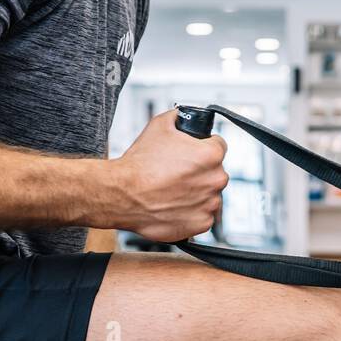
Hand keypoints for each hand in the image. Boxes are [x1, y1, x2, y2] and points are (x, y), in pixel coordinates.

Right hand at [108, 109, 228, 241]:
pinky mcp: (201, 224)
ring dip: (196, 192)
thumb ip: (179, 117)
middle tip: (178, 173)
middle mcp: (215, 179)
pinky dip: (191, 212)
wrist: (121, 194)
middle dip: (200, 171)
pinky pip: (203, 215)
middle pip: (215, 171)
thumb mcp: (160, 124)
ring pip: (210, 194)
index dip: (203, 147)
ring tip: (173, 190)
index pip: (218, 146)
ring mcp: (209, 203)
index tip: (192, 154)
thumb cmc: (139, 164)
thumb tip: (183, 116)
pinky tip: (174, 204)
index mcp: (211, 155)